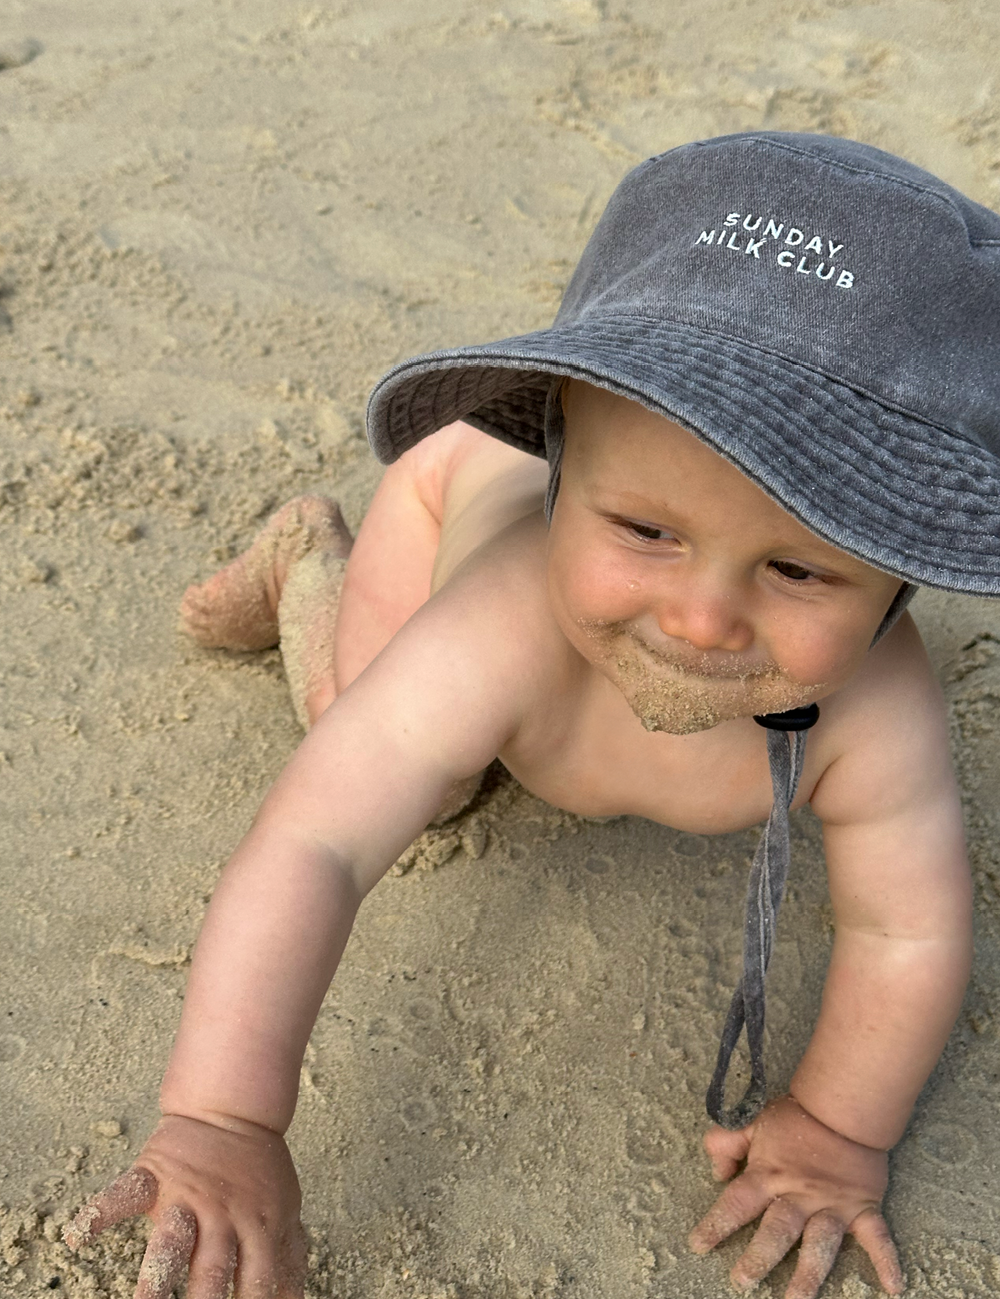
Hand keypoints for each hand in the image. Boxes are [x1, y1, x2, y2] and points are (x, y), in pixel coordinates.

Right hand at [64, 1112, 306, 1298]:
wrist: (232, 1111)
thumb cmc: (259, 1172)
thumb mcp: (283, 1211)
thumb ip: (287, 1259)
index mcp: (257, 1229)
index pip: (257, 1283)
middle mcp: (221, 1218)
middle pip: (212, 1271)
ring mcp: (185, 1198)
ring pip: (170, 1242)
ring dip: (156, 1276)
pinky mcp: (154, 1177)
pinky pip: (125, 1195)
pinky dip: (100, 1212)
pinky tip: (78, 1235)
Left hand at [689, 1096, 903, 1298]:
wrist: (843, 1107)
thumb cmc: (794, 1116)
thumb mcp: (752, 1122)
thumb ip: (727, 1142)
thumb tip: (717, 1172)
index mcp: (769, 1175)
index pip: (737, 1203)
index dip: (716, 1224)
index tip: (698, 1246)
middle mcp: (799, 1195)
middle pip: (776, 1232)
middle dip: (758, 1258)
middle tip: (742, 1282)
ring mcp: (832, 1205)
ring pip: (819, 1245)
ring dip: (808, 1275)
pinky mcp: (862, 1208)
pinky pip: (877, 1237)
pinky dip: (886, 1261)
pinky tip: (893, 1288)